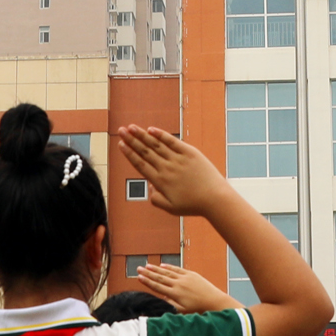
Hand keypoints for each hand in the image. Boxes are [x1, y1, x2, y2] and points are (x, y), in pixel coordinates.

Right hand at [114, 125, 228, 216]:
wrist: (215, 199)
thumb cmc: (193, 205)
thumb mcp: (171, 208)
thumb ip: (156, 199)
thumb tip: (150, 188)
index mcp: (160, 181)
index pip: (140, 164)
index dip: (129, 153)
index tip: (121, 145)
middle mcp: (166, 168)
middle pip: (145, 151)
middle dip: (131, 140)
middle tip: (121, 130)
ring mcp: (178, 159)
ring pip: (156, 144)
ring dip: (142, 135)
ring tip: (131, 127)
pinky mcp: (190, 153)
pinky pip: (172, 141)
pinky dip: (161, 135)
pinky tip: (151, 129)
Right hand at [135, 260, 236, 312]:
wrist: (214, 301)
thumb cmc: (198, 309)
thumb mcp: (183, 311)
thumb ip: (170, 305)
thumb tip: (160, 300)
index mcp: (175, 294)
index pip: (158, 287)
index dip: (148, 282)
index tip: (139, 277)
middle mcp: (178, 284)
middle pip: (160, 277)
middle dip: (148, 273)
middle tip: (139, 269)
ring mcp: (185, 278)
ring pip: (167, 272)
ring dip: (156, 269)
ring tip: (147, 266)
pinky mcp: (191, 274)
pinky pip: (177, 269)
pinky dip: (169, 267)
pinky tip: (162, 265)